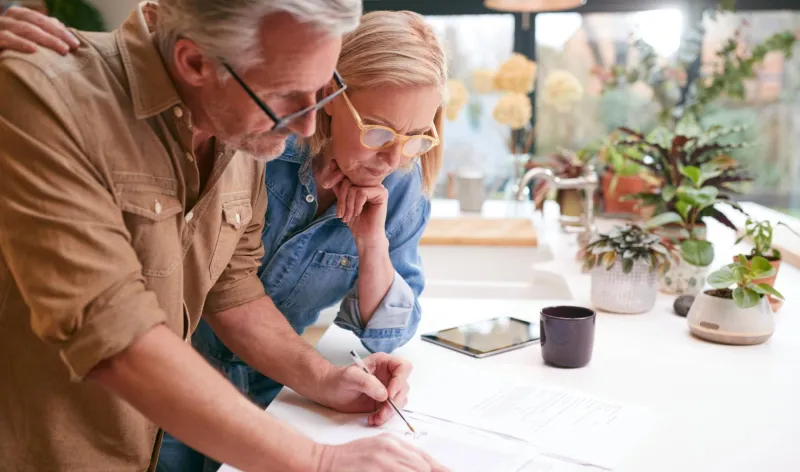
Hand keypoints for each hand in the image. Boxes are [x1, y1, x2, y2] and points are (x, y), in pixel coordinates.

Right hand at [0, 5, 78, 53]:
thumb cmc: (10, 51)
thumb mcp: (27, 40)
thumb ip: (42, 32)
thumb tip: (62, 28)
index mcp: (17, 16)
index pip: (42, 19)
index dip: (60, 30)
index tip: (76, 43)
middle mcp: (7, 19)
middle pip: (35, 21)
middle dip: (56, 33)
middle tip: (72, 47)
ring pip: (24, 28)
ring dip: (46, 39)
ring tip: (62, 50)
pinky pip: (6, 38)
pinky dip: (21, 43)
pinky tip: (34, 50)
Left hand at [316, 352, 411, 426]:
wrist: (329, 392)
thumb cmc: (337, 380)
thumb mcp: (349, 377)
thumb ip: (366, 382)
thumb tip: (384, 394)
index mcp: (383, 363)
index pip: (403, 366)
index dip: (400, 380)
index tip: (389, 394)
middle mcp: (388, 375)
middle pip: (404, 386)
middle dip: (395, 401)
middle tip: (383, 410)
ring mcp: (387, 389)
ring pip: (400, 400)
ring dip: (390, 412)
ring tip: (375, 417)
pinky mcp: (383, 403)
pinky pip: (392, 411)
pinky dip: (384, 417)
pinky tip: (372, 419)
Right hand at [317, 434, 449, 471]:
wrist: (324, 460)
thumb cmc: (349, 457)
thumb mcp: (377, 449)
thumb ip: (399, 456)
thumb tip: (420, 466)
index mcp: (393, 442)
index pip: (424, 458)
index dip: (439, 468)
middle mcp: (390, 449)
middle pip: (423, 466)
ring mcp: (382, 461)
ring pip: (415, 470)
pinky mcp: (375, 468)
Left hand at [318, 159, 388, 245]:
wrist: (365, 235)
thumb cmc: (354, 219)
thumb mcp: (343, 199)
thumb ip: (339, 184)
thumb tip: (332, 164)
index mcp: (363, 181)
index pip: (347, 171)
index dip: (335, 176)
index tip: (325, 185)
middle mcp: (371, 181)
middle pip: (348, 179)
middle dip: (341, 198)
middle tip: (340, 213)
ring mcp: (378, 186)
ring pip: (353, 188)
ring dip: (348, 205)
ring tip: (349, 216)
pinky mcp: (382, 193)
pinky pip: (361, 193)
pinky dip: (356, 205)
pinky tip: (358, 213)